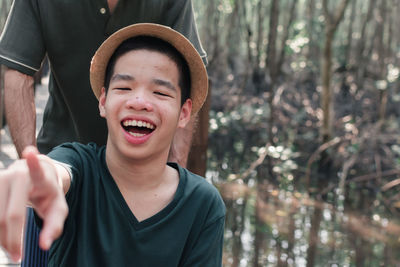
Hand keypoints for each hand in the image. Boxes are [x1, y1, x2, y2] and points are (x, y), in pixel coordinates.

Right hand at [0, 146, 67, 261]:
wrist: (35, 178)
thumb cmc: (48, 195)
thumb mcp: (58, 208)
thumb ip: (54, 226)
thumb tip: (44, 245)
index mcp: (40, 177)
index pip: (37, 169)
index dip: (34, 162)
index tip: (31, 152)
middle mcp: (17, 174)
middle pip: (11, 214)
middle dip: (13, 239)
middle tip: (18, 258)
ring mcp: (0, 177)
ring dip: (0, 238)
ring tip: (12, 251)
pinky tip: (3, 240)